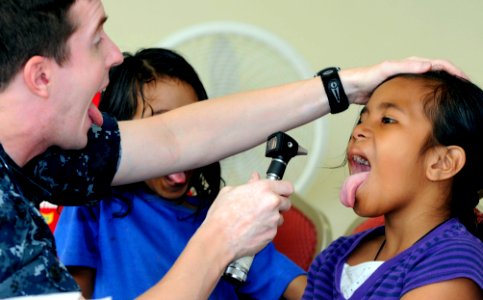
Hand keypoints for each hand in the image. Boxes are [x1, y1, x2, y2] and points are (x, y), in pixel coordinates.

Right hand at [203, 172, 291, 258]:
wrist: (218, 239)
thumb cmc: (221, 216)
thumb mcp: (230, 192)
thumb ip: (248, 184)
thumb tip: (255, 178)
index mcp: (263, 189)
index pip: (287, 186)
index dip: (282, 189)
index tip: (279, 192)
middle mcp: (272, 203)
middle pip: (287, 202)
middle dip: (278, 204)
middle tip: (265, 206)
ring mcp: (273, 220)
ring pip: (280, 217)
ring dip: (272, 218)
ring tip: (255, 220)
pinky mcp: (271, 234)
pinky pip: (273, 230)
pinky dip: (266, 229)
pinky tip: (252, 229)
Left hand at [340, 56, 466, 105]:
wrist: (352, 88)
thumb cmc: (367, 77)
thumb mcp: (387, 69)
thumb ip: (406, 66)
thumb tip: (428, 65)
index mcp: (411, 63)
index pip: (438, 64)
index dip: (453, 70)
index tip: (463, 80)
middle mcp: (411, 71)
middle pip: (439, 73)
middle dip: (453, 79)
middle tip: (464, 90)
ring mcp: (408, 82)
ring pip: (431, 83)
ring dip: (444, 88)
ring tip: (455, 97)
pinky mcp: (402, 92)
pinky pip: (421, 93)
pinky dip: (431, 97)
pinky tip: (435, 106)